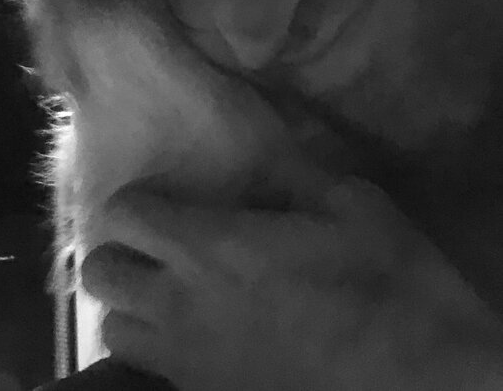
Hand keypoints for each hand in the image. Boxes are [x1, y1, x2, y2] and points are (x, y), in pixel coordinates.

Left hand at [81, 178, 502, 390]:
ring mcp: (188, 356)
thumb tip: (258, 151)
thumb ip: (292, 171)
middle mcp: (183, 301)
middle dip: (117, 253)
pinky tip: (195, 336)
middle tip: (155, 248)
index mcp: (213, 245)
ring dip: (129, 307)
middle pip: (99, 273)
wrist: (421, 377)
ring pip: (112, 329)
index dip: (136, 199)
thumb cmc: (385, 281)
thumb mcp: (349, 203)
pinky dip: (154, 348)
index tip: (162, 198)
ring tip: (167, 296)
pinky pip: (148, 369)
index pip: (127, 212)